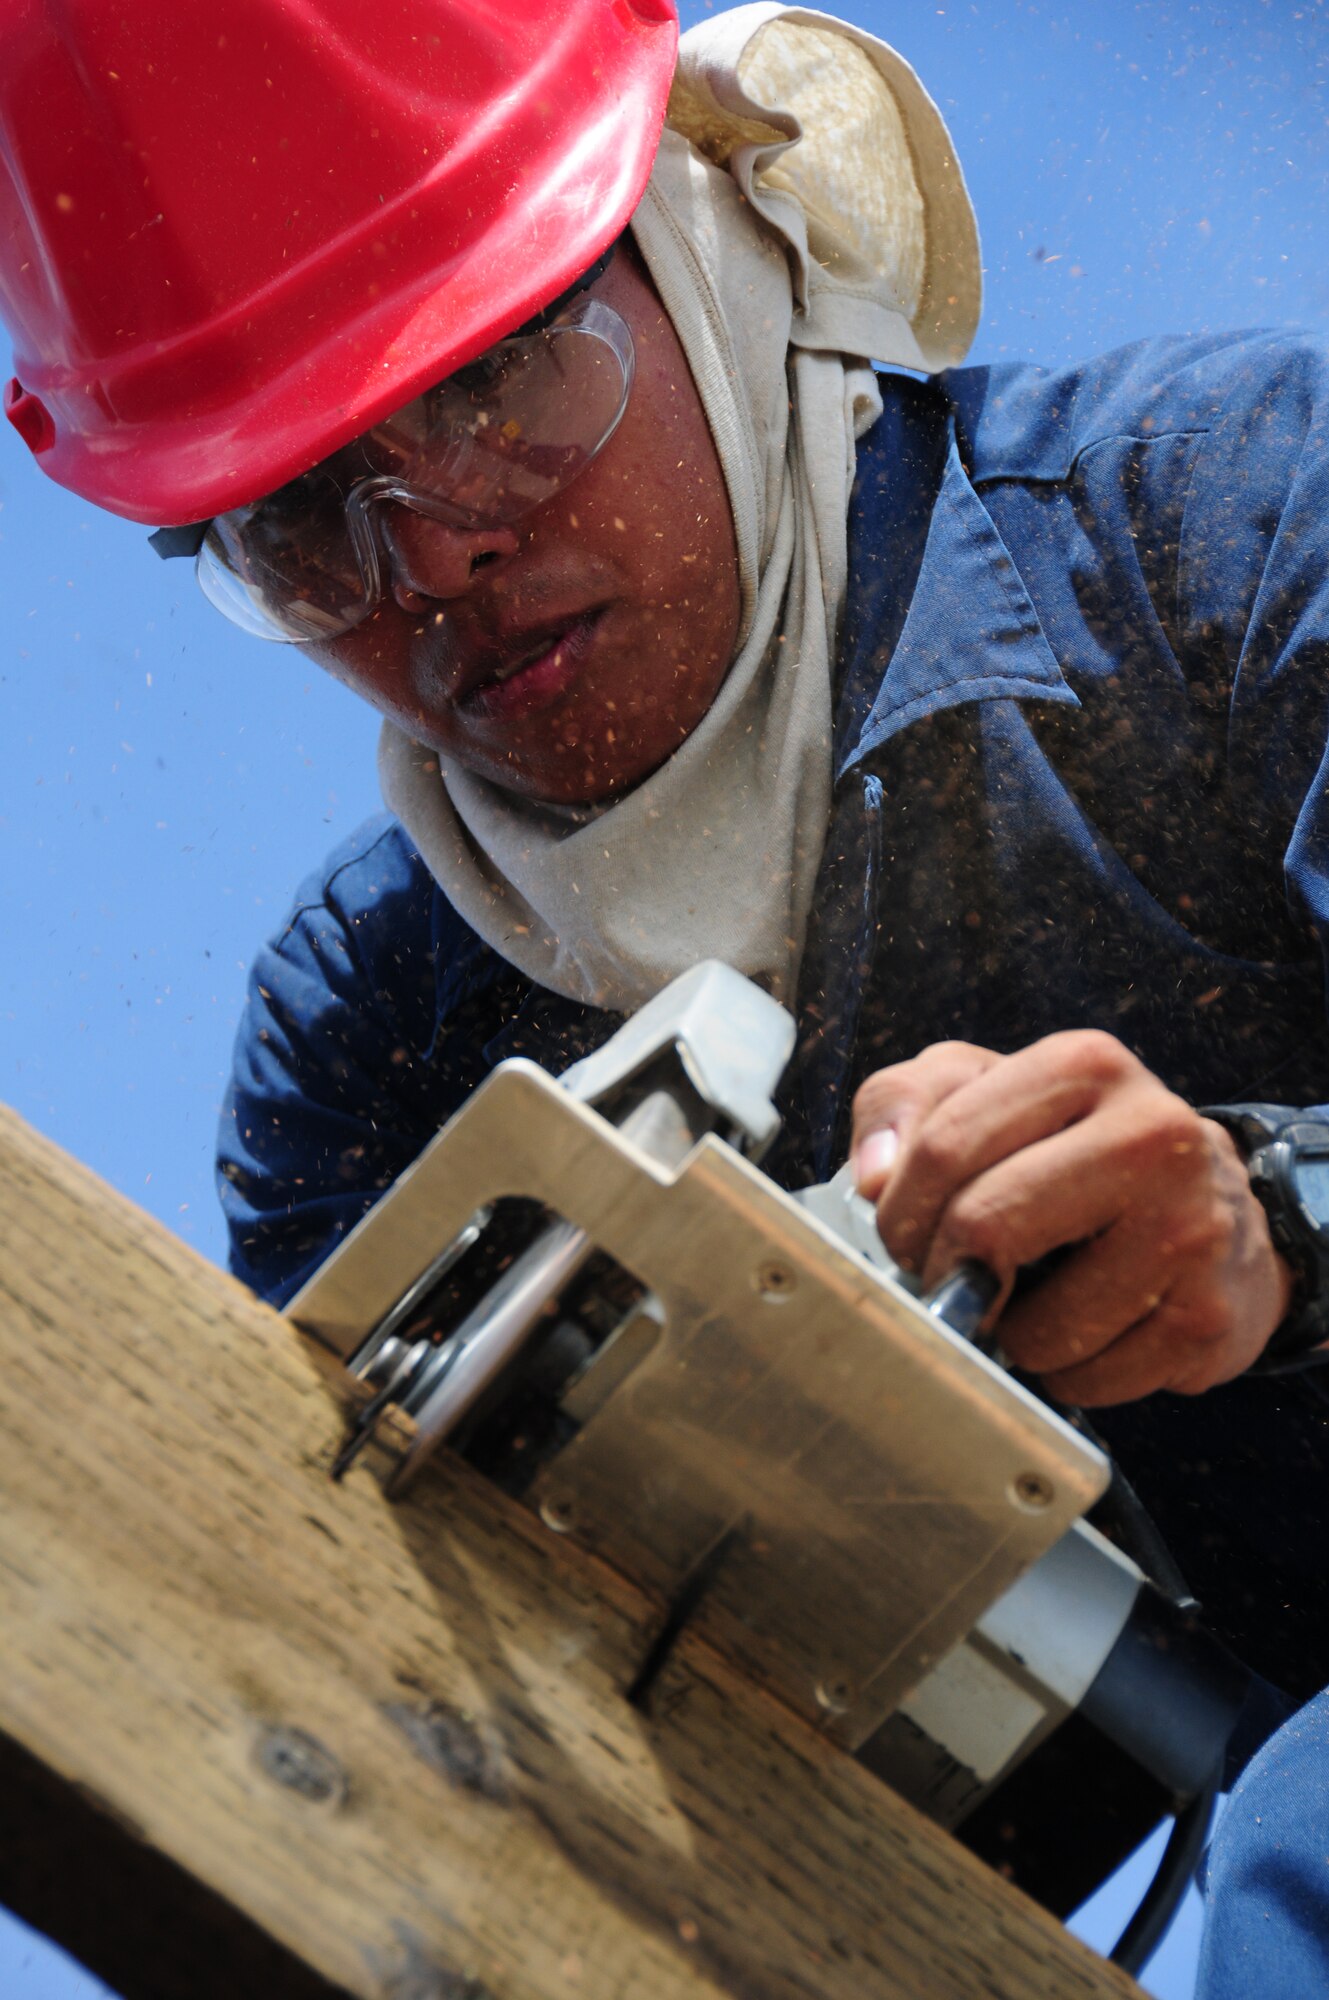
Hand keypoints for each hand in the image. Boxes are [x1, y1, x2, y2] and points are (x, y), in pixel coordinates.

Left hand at [850, 1031, 1295, 1405]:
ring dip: (1010, 1334)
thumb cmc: (1071, 1152)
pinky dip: (1067, 1374)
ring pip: (1035, 1324)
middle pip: (984, 1226)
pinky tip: (1090, 1330)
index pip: (945, 1146)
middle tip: (950, 1280)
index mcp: (1084, 1067)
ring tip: (1037, 1297)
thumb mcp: (980, 1094)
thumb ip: (903, 1105)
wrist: (1215, 1212)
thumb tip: (871, 1178)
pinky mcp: (1208, 1317)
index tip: (903, 1238)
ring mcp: (1192, 1227)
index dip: (901, 1212)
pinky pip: (1087, 1380)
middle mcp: (1152, 1133)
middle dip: (943, 1274)